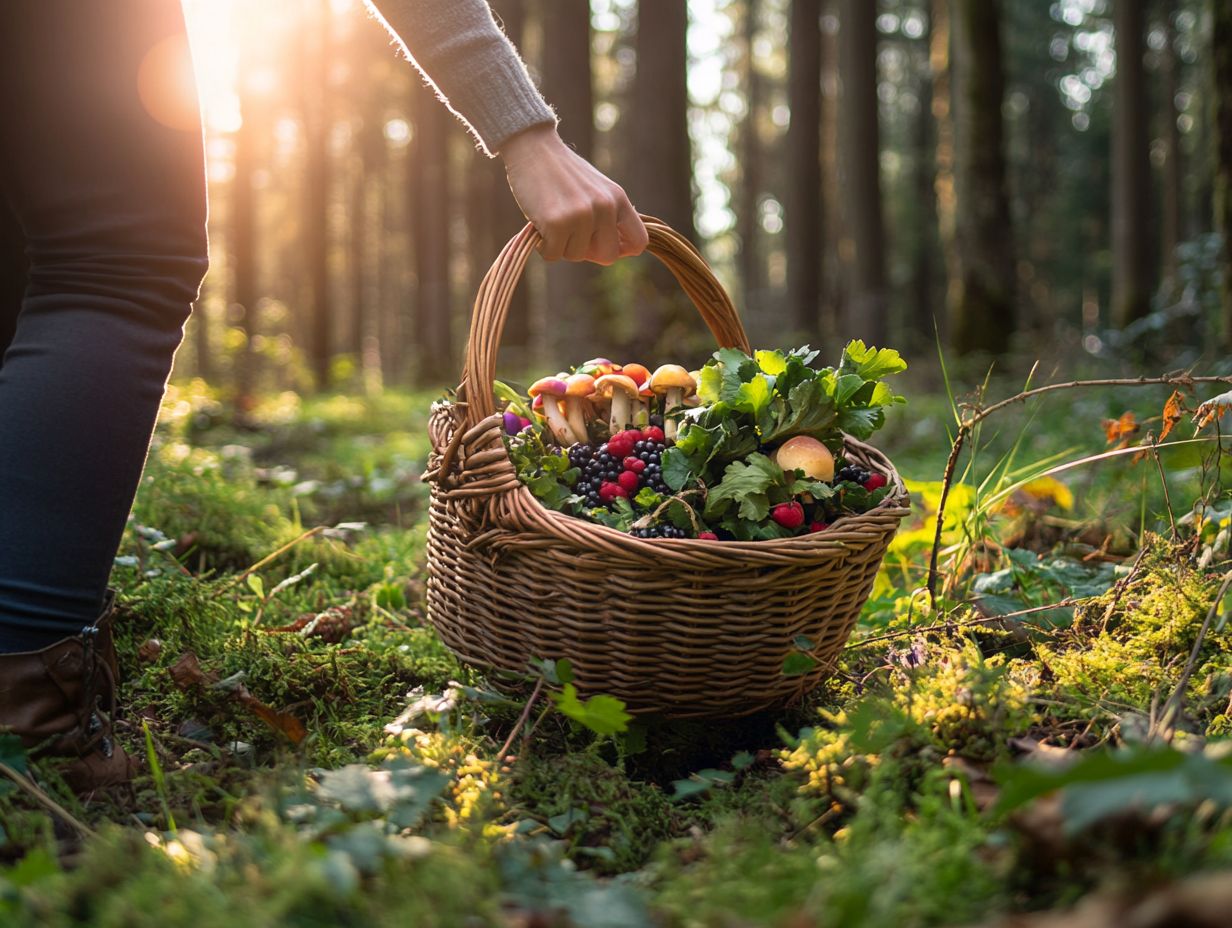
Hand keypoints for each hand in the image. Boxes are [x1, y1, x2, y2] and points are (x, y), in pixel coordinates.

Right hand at [500, 125, 648, 264]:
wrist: (531, 147)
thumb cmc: (561, 172)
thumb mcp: (596, 188)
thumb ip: (608, 215)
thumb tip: (614, 251)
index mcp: (618, 198)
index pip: (638, 241)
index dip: (621, 250)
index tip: (602, 245)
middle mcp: (605, 206)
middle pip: (608, 256)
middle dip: (588, 252)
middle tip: (571, 235)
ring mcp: (581, 214)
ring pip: (576, 256)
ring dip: (561, 245)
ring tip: (552, 219)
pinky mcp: (557, 222)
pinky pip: (553, 255)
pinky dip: (544, 247)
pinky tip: (539, 224)